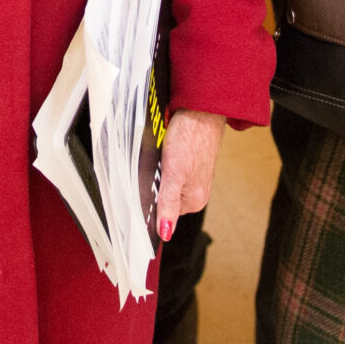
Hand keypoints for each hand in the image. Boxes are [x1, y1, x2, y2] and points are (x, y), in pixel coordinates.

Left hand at [154, 110, 227, 242]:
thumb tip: (166, 232)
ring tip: (162, 158)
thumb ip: (168, 203)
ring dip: (158, 173)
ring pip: (165, 183)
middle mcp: (196, 193)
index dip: (150, 201)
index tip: (144, 188)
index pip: (162, 213)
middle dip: (154, 185)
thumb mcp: (174, 173)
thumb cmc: (190, 137)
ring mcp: (194, 178)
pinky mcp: (190, 164)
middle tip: (154, 167)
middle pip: (163, 198)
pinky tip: (165, 153)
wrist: (201, 110)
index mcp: (194, 201)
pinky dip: (163, 164)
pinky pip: (170, 171)